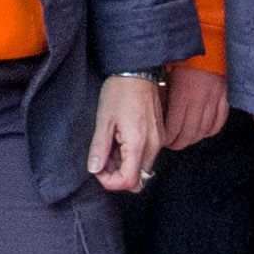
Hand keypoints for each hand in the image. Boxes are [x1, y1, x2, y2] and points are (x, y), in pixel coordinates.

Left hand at [85, 74, 166, 193]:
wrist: (138, 71)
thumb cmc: (119, 92)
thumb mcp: (103, 120)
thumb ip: (99, 147)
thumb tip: (94, 169)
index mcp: (138, 143)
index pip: (129, 181)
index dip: (110, 182)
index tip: (98, 170)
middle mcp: (153, 146)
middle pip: (138, 180)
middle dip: (117, 176)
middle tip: (103, 158)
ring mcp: (159, 141)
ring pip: (142, 169)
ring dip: (124, 165)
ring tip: (111, 145)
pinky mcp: (159, 135)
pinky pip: (147, 156)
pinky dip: (132, 156)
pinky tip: (120, 140)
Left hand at [161, 59, 228, 151]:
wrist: (211, 42)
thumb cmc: (187, 55)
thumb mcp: (169, 71)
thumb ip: (165, 91)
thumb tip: (158, 107)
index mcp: (183, 95)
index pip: (173, 128)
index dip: (167, 138)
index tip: (162, 140)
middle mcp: (199, 102)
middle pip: (188, 134)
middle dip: (178, 143)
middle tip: (172, 144)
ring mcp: (214, 102)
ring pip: (204, 131)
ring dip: (194, 139)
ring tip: (185, 139)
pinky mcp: (225, 99)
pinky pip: (219, 122)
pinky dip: (211, 131)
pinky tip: (203, 131)